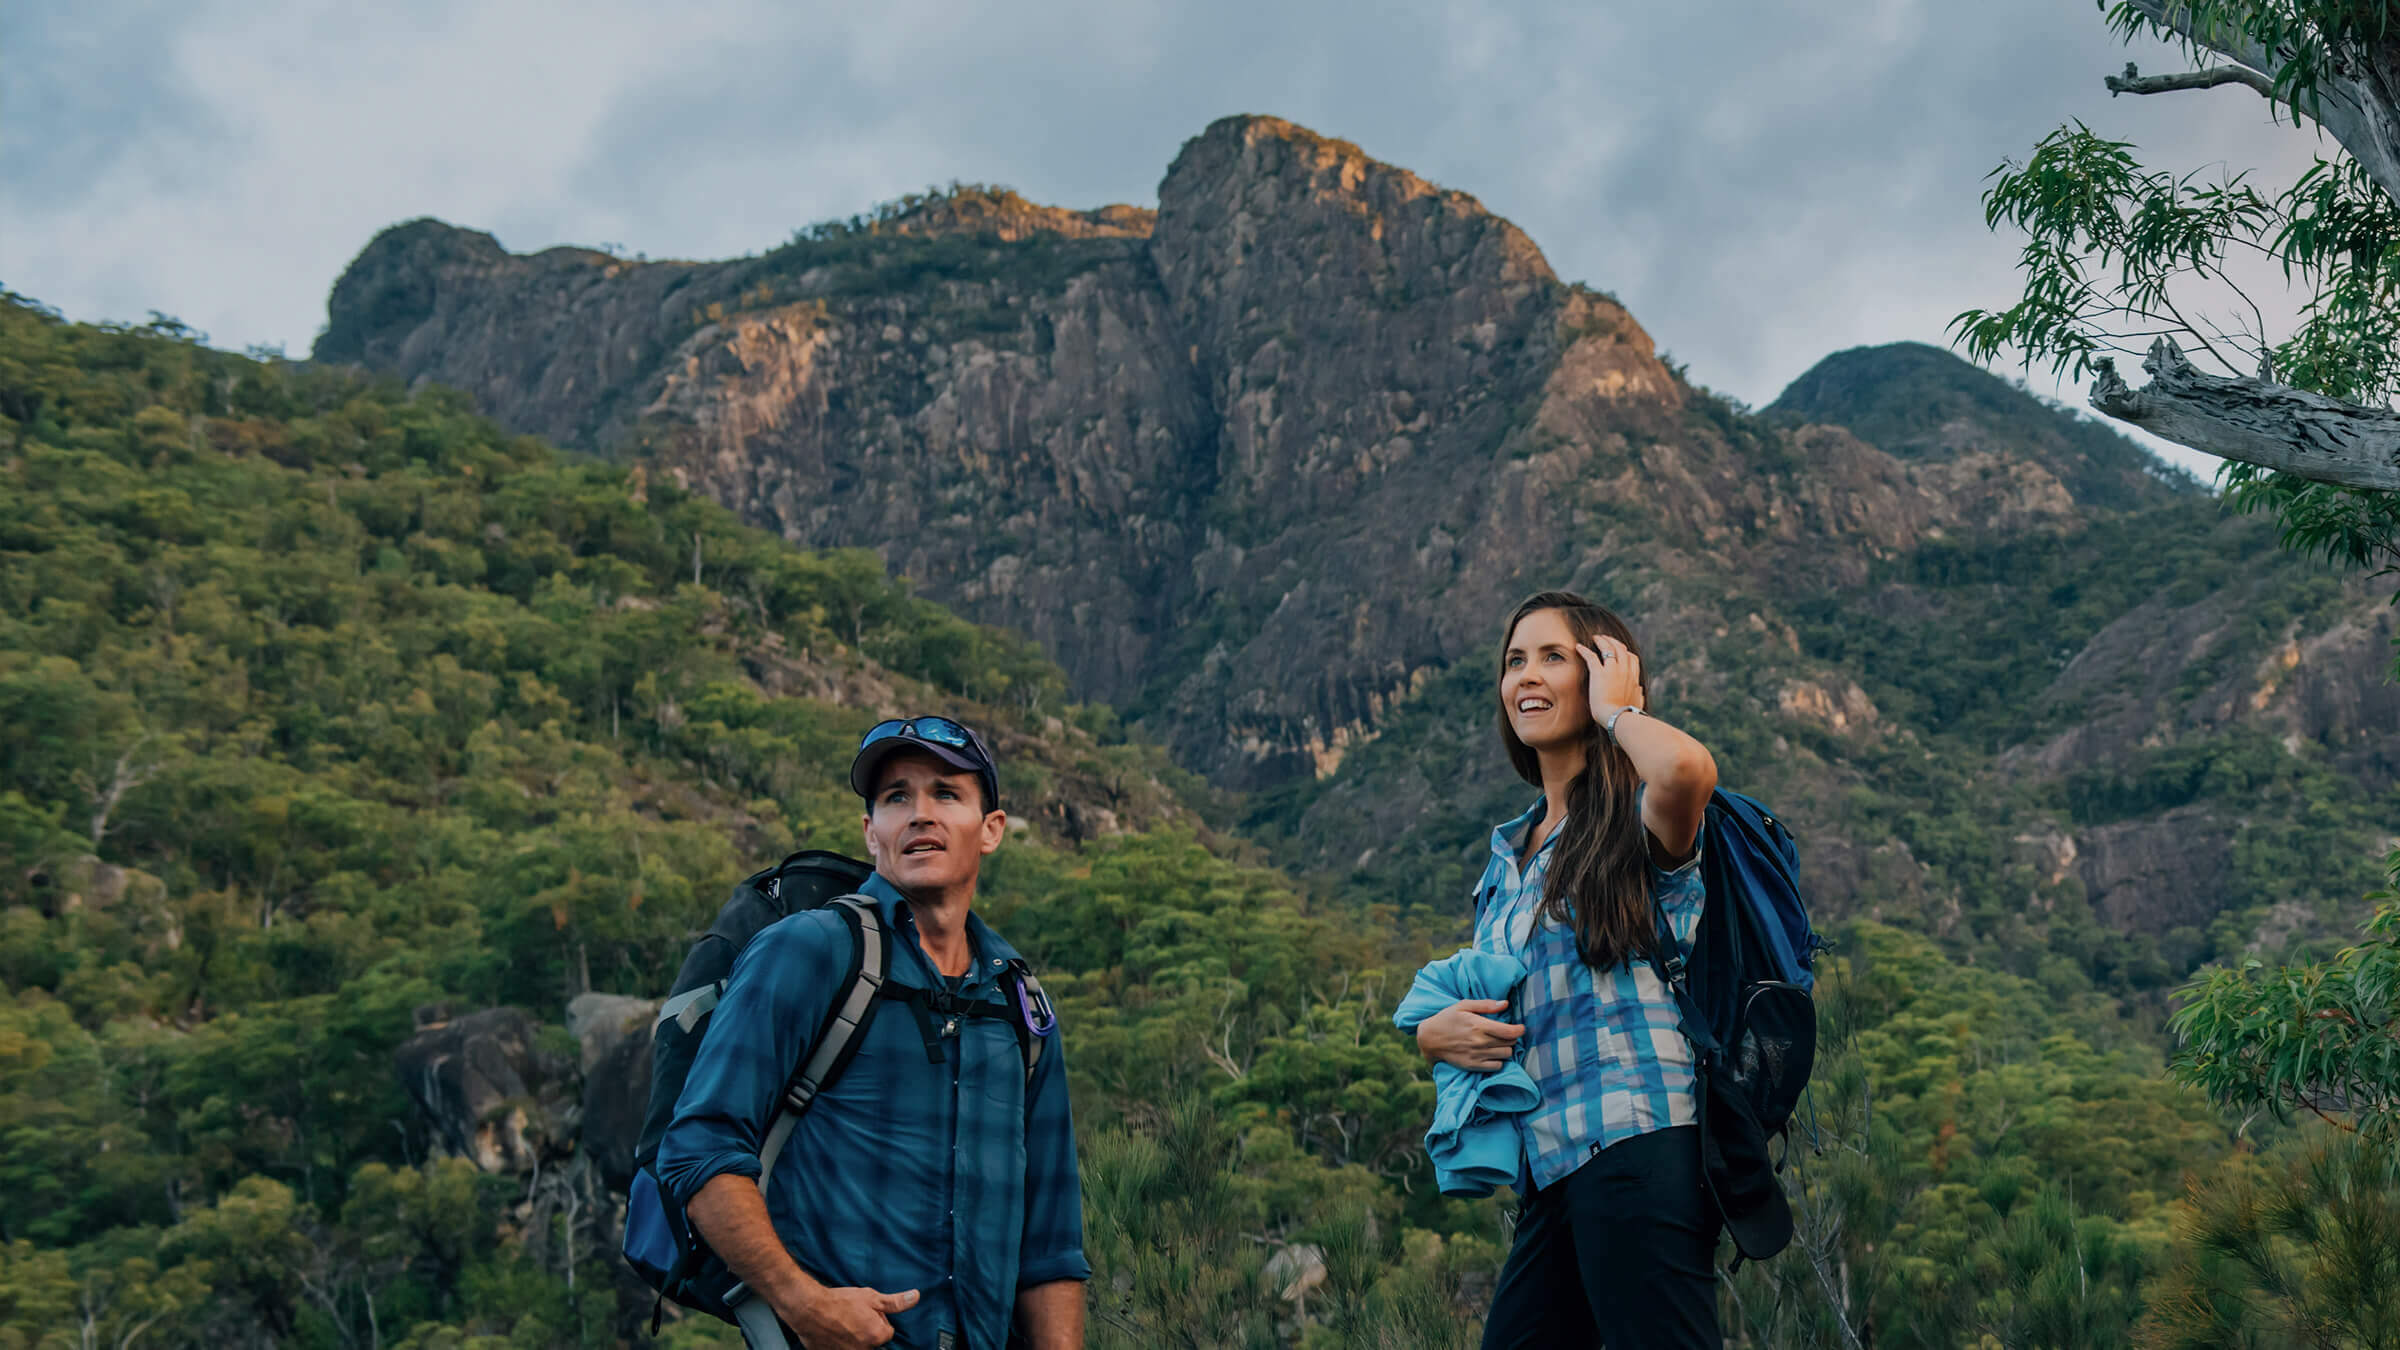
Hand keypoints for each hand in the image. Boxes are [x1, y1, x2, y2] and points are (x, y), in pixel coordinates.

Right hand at [786, 1285, 917, 1348]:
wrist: (809, 1308)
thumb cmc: (839, 1301)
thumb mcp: (871, 1297)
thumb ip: (895, 1302)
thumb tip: (915, 1297)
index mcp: (877, 1335)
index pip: (887, 1332)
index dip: (878, 1319)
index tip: (866, 1312)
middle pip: (872, 1341)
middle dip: (866, 1331)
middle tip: (853, 1317)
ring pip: (858, 1346)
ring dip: (853, 1338)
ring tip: (842, 1324)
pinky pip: (843, 1349)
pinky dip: (840, 1343)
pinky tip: (834, 1332)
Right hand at [1415, 999, 1524, 1070]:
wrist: (1429, 1039)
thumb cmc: (1447, 1019)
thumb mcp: (1463, 1005)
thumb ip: (1486, 1005)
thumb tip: (1505, 1004)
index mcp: (1479, 1025)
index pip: (1509, 1032)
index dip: (1519, 1030)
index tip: (1520, 1027)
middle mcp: (1480, 1042)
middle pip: (1510, 1043)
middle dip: (1512, 1037)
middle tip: (1506, 1033)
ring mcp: (1477, 1055)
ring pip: (1506, 1055)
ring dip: (1506, 1048)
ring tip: (1499, 1042)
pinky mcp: (1474, 1065)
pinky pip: (1497, 1066)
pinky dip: (1499, 1060)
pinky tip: (1492, 1053)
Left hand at [1577, 637, 1643, 724]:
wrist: (1617, 718)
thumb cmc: (1626, 714)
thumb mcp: (1637, 702)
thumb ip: (1638, 694)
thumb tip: (1640, 690)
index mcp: (1633, 677)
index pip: (1632, 658)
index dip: (1625, 652)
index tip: (1619, 650)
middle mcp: (1624, 670)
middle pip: (1620, 649)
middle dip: (1613, 641)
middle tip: (1606, 638)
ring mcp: (1612, 670)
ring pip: (1608, 648)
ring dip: (1601, 641)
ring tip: (1595, 638)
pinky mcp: (1599, 673)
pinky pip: (1591, 656)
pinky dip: (1584, 650)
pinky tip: (1578, 647)